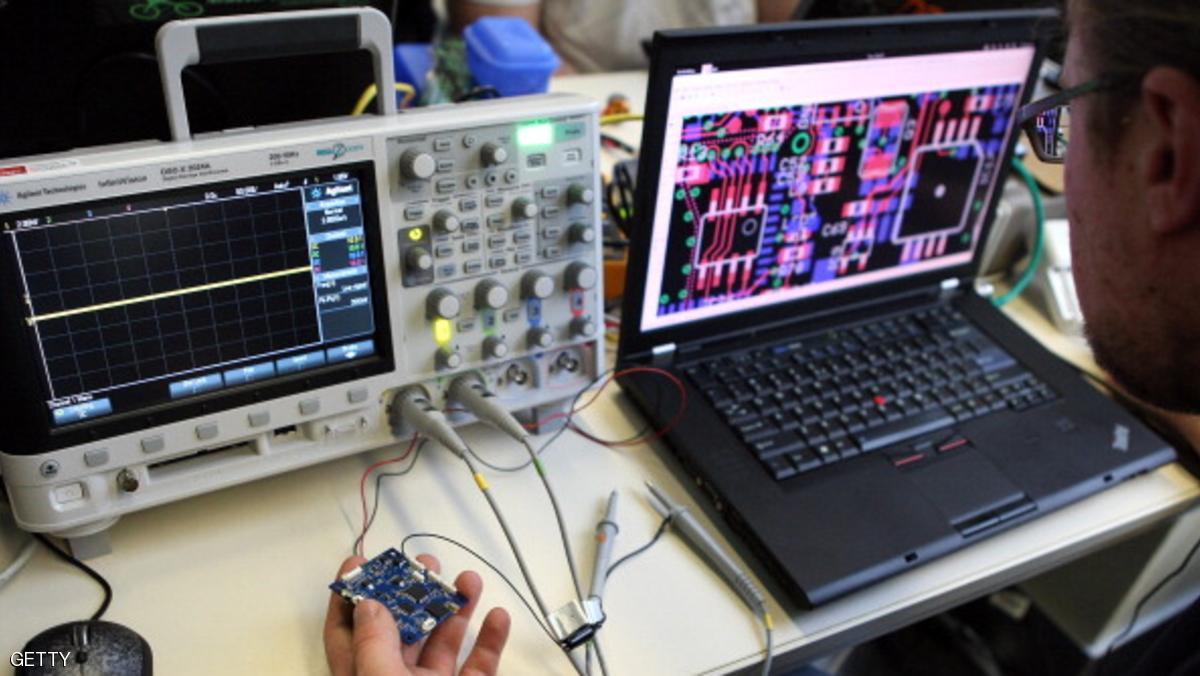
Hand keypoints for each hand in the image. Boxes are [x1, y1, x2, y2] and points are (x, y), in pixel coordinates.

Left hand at [324, 554, 510, 675]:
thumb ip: (374, 645)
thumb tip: (369, 605)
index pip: (347, 632)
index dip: (349, 595)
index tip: (358, 561)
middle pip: (401, 628)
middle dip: (412, 591)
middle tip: (426, 562)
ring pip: (444, 642)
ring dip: (457, 607)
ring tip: (468, 579)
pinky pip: (480, 664)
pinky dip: (491, 639)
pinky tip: (498, 616)